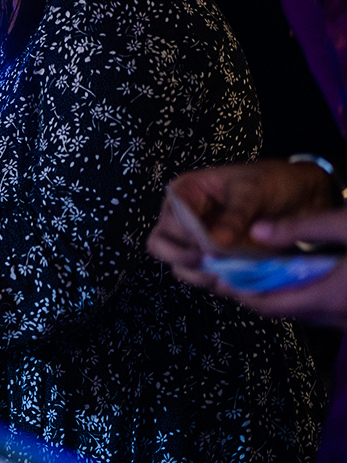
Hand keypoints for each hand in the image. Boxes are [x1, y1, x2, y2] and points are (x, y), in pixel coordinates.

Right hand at [148, 159, 337, 287]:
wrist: (302, 195)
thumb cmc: (272, 182)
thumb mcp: (252, 192)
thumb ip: (233, 216)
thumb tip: (215, 243)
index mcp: (186, 192)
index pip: (169, 220)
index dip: (185, 237)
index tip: (209, 247)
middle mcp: (185, 217)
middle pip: (161, 244)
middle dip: (181, 258)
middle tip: (207, 264)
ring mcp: (199, 239)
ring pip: (179, 264)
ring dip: (197, 275)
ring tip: (222, 277)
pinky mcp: (216, 256)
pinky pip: (203, 274)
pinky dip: (213, 281)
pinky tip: (232, 281)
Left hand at [222, 210, 346, 327]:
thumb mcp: (345, 225)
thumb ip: (301, 228)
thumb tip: (257, 231)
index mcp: (331, 297)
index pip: (271, 305)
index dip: (241, 293)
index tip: (218, 277)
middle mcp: (339, 317)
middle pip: (282, 311)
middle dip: (254, 293)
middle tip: (229, 274)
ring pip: (302, 313)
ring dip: (278, 296)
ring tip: (254, 274)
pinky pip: (320, 312)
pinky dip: (301, 298)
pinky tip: (293, 279)